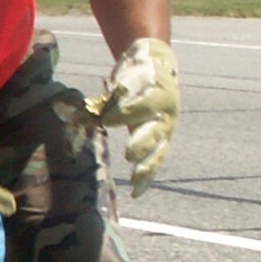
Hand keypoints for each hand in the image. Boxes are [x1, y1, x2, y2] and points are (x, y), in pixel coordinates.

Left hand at [97, 37, 178, 197]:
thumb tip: (94, 114)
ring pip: (159, 151)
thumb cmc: (137, 73)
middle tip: (128, 155)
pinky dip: (146, 177)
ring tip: (134, 184)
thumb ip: (114, 96)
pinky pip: (155, 161)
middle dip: (142, 144)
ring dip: (146, 168)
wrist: (159, 69)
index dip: (127, 112)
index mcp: (159, 95)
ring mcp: (167, 130)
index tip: (106, 119)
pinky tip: (136, 192)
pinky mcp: (162, 141)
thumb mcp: (126, 77)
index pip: (145, 105)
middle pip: (157, 131)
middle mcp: (167, 115)